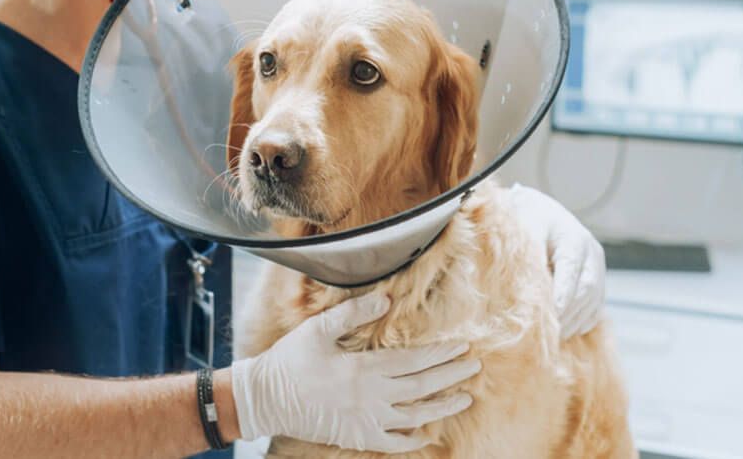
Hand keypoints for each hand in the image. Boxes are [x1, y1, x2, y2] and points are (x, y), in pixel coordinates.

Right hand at [230, 291, 480, 452]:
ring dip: (443, 406)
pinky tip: (429, 432)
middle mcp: (371, 397)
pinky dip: (415, 439)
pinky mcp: (358, 437)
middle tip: (475, 366)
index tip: (462, 346)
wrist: (267, 398)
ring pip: (416, 416)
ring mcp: (366, 420)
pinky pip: (394, 443)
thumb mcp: (318, 329)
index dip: (441, 353)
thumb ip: (354, 313)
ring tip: (465, 398)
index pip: (414, 360)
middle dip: (452, 376)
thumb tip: (386, 299)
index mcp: (363, 368)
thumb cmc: (291, 360)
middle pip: (423, 386)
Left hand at [507, 184, 606, 338]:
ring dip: (576, 322)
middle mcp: (592, 253)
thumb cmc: (526, 221)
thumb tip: (529, 292)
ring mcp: (597, 266)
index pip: (572, 273)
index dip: (563, 298)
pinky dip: (583, 321)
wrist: (540, 210)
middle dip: (569, 315)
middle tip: (549, 335)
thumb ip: (529, 258)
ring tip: (555, 338)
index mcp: (574, 239)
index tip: (551, 318)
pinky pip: (596, 305)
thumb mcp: (524, 232)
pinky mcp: (597, 277)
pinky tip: (567, 331)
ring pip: (594, 301)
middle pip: (586, 290)